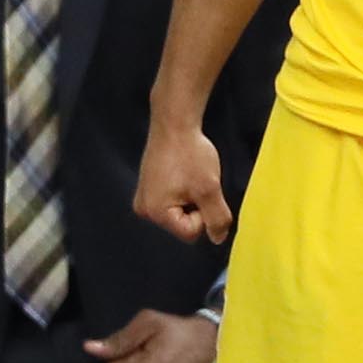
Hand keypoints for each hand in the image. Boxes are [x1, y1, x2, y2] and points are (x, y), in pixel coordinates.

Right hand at [135, 117, 231, 242]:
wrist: (174, 124)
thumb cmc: (190, 153)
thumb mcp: (209, 189)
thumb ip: (217, 218)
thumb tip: (218, 238)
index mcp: (155, 212)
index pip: (191, 233)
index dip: (204, 214)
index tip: (200, 189)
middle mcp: (144, 209)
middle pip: (183, 225)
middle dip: (196, 206)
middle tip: (194, 180)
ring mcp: (144, 198)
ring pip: (180, 213)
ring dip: (190, 197)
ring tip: (188, 175)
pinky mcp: (148, 188)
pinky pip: (172, 201)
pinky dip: (183, 190)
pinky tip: (182, 173)